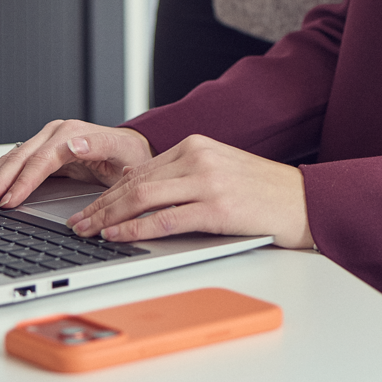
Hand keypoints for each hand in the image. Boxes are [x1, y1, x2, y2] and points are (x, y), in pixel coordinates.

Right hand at [0, 120, 153, 207]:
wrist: (131, 149)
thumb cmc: (129, 156)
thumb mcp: (122, 151)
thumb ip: (99, 145)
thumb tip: (74, 143)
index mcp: (71, 133)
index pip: (40, 160)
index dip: (23, 182)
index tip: (8, 202)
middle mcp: (54, 133)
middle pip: (19, 159)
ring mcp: (44, 140)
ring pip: (9, 160)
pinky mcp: (38, 150)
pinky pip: (10, 162)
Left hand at [67, 134, 313, 250]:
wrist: (304, 201)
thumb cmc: (264, 192)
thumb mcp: (220, 170)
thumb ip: (182, 175)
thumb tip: (139, 190)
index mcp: (197, 145)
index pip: (140, 169)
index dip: (108, 191)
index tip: (89, 208)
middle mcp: (199, 157)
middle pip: (135, 182)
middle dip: (100, 205)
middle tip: (77, 222)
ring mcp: (207, 181)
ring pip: (142, 198)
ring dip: (108, 216)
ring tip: (88, 231)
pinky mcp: (216, 207)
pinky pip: (164, 219)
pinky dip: (134, 228)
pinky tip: (117, 236)